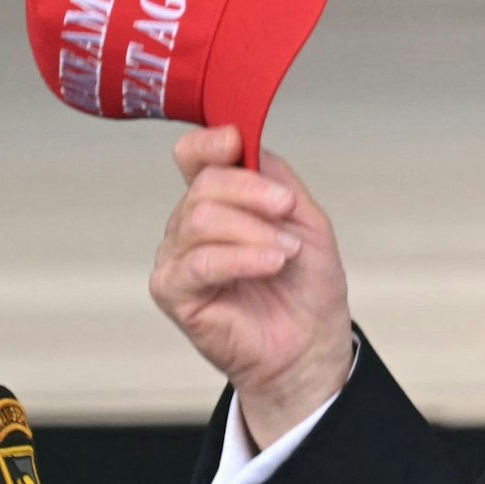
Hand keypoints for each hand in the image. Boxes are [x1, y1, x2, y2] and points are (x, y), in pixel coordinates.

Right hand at [151, 125, 353, 448]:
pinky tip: (272, 262)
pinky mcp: (173, 292)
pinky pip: (201, 261)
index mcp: (219, 200)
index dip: (210, 142)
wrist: (311, 342)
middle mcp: (190, 224)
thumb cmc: (306, 285)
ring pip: (201, 218)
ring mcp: (178, 257)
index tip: (236, 142)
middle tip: (287, 211)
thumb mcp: (304, 218)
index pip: (194, 156)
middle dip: (252, 192)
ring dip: (254, 230)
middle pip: (204, 184)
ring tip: (286, 251)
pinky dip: (243, 257)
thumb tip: (246, 146)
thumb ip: (274, 178)